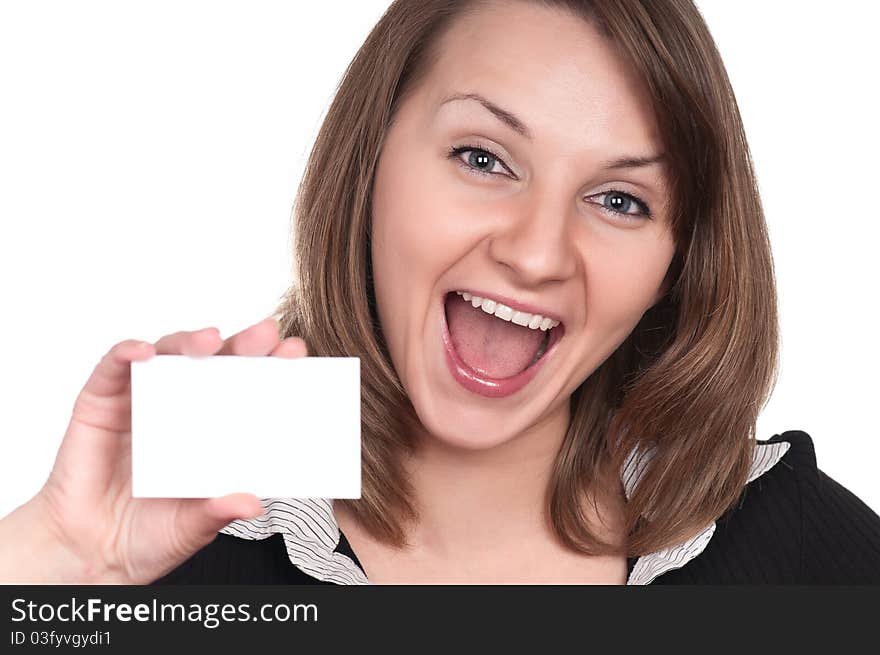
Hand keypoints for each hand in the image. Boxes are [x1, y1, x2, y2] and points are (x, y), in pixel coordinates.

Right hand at [0, 317, 306, 583]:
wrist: (90, 554)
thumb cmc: (147, 535)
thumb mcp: (192, 526)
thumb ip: (218, 511)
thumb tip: (253, 504)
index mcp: (212, 429)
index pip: (247, 388)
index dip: (270, 368)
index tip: (294, 353)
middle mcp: (182, 406)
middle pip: (215, 362)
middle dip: (243, 344)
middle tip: (265, 334)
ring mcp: (142, 400)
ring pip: (169, 353)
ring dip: (190, 341)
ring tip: (210, 341)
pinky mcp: (101, 401)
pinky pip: (113, 366)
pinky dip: (128, 352)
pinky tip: (144, 353)